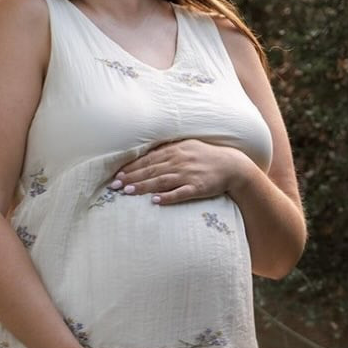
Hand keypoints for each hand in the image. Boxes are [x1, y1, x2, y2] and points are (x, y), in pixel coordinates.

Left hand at [109, 139, 253, 205]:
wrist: (232, 166)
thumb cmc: (206, 156)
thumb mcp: (187, 146)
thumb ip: (168, 150)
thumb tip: (147, 155)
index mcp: (176, 150)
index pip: (148, 160)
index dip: (132, 167)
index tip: (117, 175)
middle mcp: (180, 161)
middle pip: (151, 170)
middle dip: (131, 177)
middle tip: (115, 186)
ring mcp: (188, 175)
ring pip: (161, 181)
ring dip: (144, 186)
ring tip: (128, 192)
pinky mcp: (197, 187)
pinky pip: (180, 193)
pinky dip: (168, 197)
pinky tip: (156, 201)